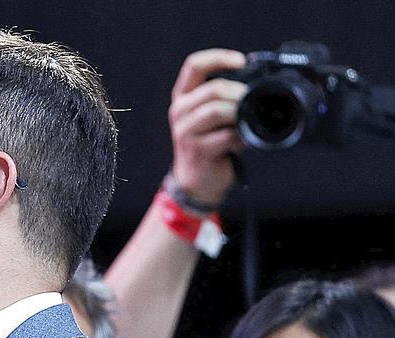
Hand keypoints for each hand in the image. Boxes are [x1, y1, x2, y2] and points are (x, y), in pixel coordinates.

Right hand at [169, 49, 248, 206]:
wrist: (198, 180)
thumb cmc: (209, 144)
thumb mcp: (210, 116)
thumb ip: (223, 98)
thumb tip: (257, 83)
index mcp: (183, 96)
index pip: (194, 65)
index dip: (219, 58)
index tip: (242, 61)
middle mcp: (179, 111)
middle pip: (213, 89)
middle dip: (239, 93)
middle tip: (254, 100)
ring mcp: (185, 131)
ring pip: (217, 110)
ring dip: (239, 114)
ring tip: (248, 122)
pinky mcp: (197, 149)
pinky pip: (225, 135)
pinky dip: (241, 137)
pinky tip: (243, 141)